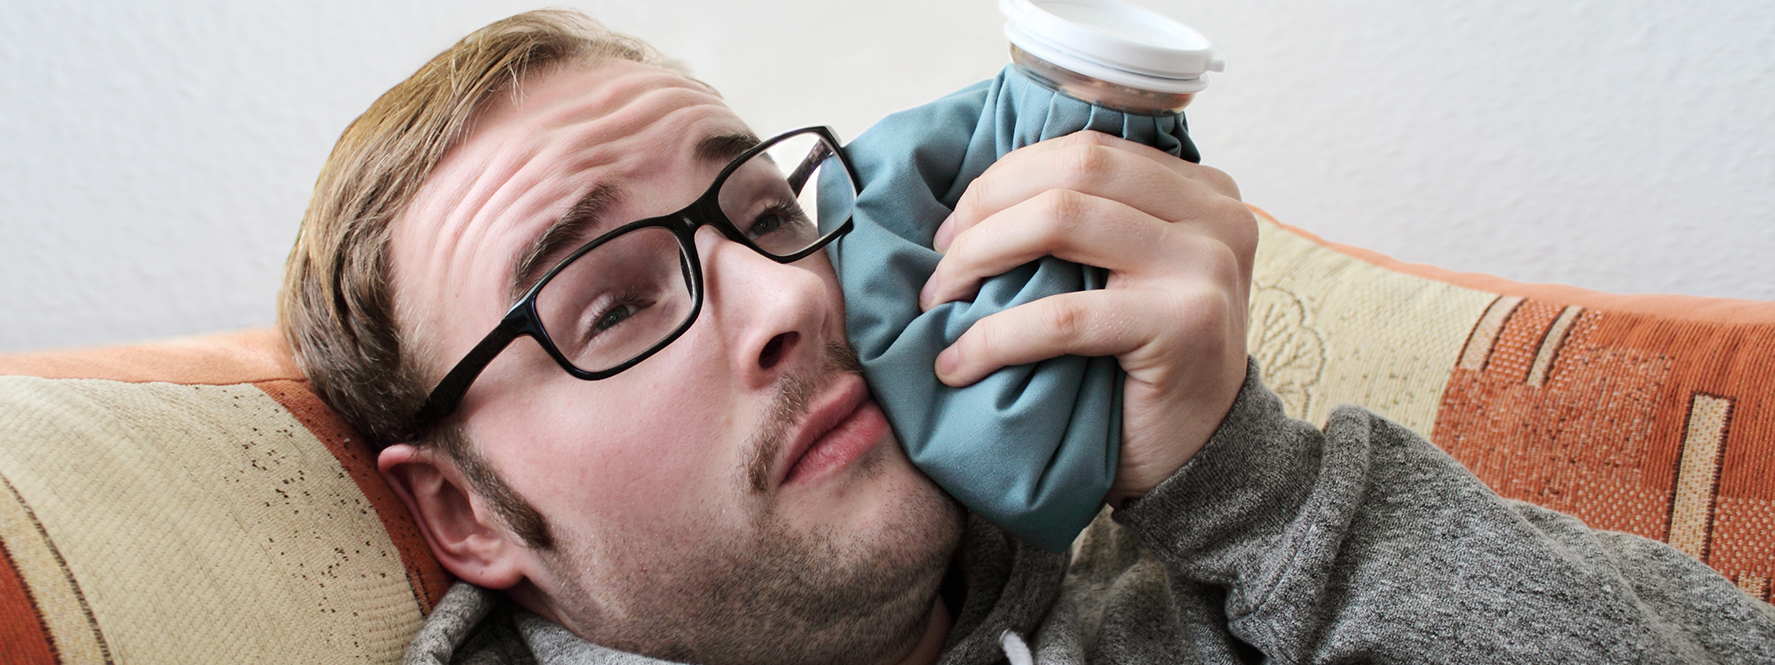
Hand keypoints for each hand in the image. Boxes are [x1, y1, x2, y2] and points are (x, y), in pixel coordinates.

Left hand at [919, 131, 1255, 506]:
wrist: (1200, 460)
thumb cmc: (1142, 369)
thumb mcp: (1127, 275)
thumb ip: (1089, 225)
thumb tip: (975, 196)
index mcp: (1200, 191)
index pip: (1086, 151)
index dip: (1005, 179)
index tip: (955, 227)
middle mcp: (1216, 215)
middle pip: (1073, 170)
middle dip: (987, 207)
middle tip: (940, 260)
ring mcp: (1205, 266)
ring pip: (1061, 221)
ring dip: (978, 257)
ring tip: (939, 301)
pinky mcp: (1185, 324)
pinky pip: (1062, 314)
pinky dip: (994, 336)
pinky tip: (957, 363)